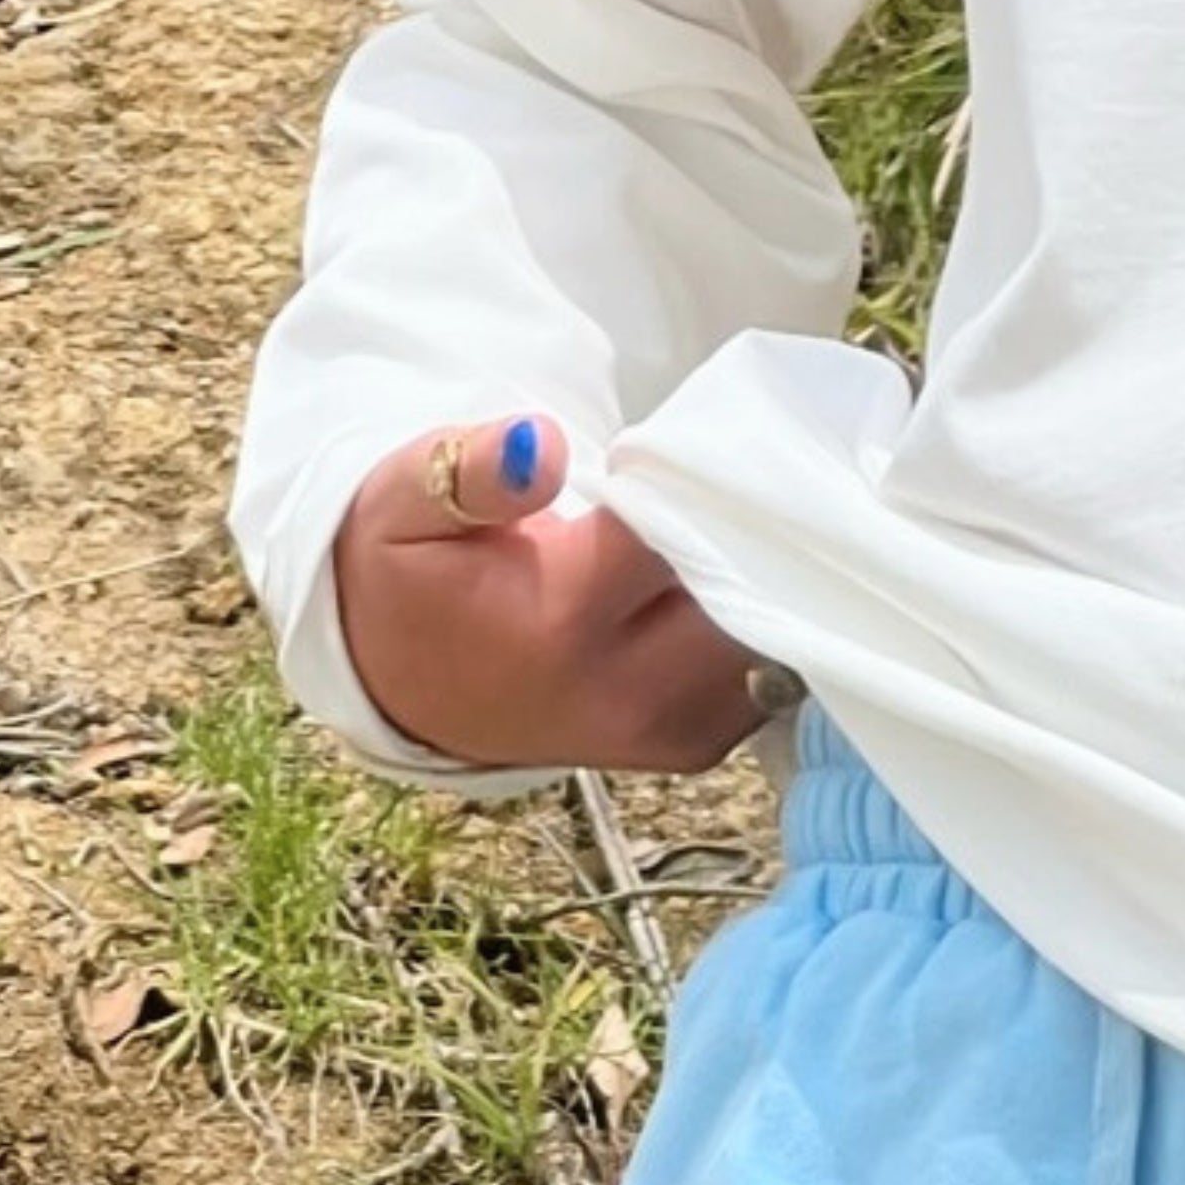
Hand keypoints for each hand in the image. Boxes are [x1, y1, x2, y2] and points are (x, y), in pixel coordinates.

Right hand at [330, 413, 788, 775]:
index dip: (704, 478)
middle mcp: (627, 690)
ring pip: (779, 644)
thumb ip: (470, 470)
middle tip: (745, 477)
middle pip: (751, 595)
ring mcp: (666, 728)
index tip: (697, 441)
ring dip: (775, 580)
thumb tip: (536, 444)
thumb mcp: (405, 506)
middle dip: (759, 532)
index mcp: (562, 621)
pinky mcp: (691, 743)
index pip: (684, 532)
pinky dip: (773, 623)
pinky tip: (740, 576)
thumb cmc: (416, 579)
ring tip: (745, 523)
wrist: (406, 687)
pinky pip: (776, 680)